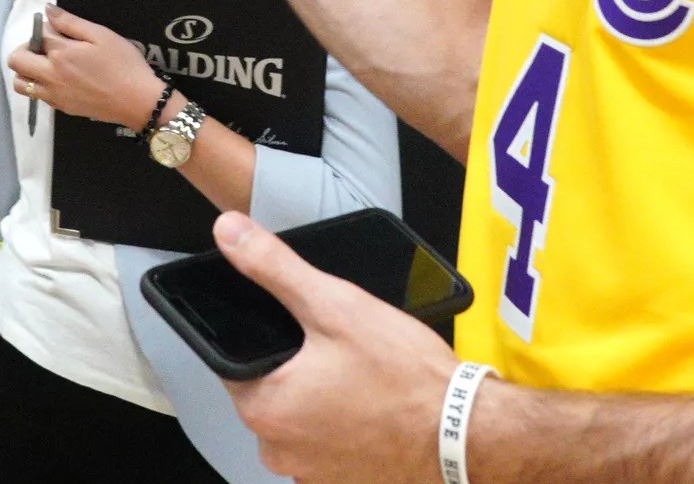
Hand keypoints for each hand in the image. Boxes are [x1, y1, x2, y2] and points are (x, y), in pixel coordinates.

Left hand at [8, 5, 165, 128]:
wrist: (137, 101)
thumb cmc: (123, 64)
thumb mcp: (101, 35)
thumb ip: (70, 22)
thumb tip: (47, 10)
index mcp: (60, 54)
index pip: (38, 34)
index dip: (47, 27)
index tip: (60, 28)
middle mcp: (50, 75)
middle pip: (16, 61)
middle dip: (25, 48)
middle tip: (46, 47)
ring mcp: (54, 95)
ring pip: (21, 83)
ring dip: (27, 70)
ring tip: (47, 64)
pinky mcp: (61, 108)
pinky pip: (37, 96)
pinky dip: (40, 85)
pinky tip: (61, 79)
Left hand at [213, 211, 454, 483]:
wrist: (464, 433)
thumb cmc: (405, 378)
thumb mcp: (335, 305)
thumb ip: (274, 268)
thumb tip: (229, 234)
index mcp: (263, 407)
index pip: (233, 358)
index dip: (264, 334)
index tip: (298, 326)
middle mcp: (277, 450)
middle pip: (267, 388)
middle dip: (297, 364)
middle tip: (341, 348)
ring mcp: (309, 473)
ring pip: (299, 416)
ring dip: (320, 396)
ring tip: (362, 377)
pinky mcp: (341, 483)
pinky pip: (326, 444)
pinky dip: (342, 424)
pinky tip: (373, 407)